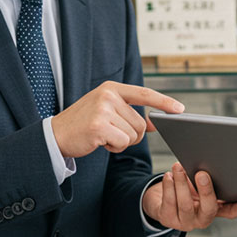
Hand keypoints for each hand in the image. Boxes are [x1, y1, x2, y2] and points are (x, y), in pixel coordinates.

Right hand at [51, 82, 183, 157]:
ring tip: (103, 136)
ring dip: (121, 141)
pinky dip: (114, 147)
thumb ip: (129, 113)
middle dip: (131, 134)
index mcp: (111, 88)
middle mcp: (108, 95)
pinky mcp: (99, 126)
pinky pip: (123, 142)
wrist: (56, 135)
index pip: (144, 93)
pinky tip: (100, 142)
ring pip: (133, 134)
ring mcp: (103, 110)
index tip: (180, 109)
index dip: (164, 102)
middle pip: (141, 123)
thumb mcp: (106, 111)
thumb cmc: (83, 124)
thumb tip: (154, 123)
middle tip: (110, 133)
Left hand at [142, 162, 236, 230]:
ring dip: (182, 183)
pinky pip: (169, 203)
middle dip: (206, 190)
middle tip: (202, 173)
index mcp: (214, 210)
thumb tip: (212, 160)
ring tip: (179, 167)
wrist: (161, 201)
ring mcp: (184, 221)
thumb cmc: (186, 190)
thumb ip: (209, 180)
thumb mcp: (199, 186)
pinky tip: (169, 176)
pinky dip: (169, 187)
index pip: (231, 211)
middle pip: (208, 208)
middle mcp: (201, 219)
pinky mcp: (167, 219)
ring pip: (185, 204)